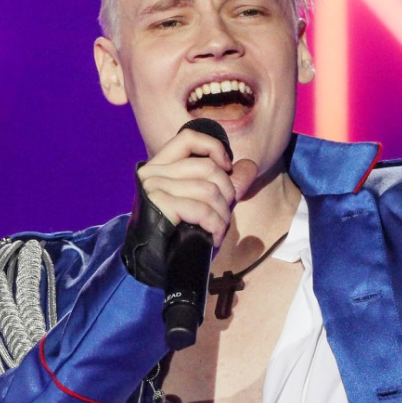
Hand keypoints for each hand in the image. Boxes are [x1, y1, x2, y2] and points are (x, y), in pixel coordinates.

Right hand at [137, 130, 258, 247]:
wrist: (155, 265)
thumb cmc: (180, 233)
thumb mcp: (207, 203)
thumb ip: (227, 184)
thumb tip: (250, 165)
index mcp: (160, 166)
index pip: (188, 137)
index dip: (213, 147)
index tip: (227, 167)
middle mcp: (152, 172)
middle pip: (208, 167)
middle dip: (228, 193)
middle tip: (224, 214)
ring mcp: (153, 187)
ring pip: (209, 189)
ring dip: (222, 214)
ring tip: (218, 229)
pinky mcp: (159, 205)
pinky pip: (202, 209)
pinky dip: (215, 226)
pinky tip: (213, 238)